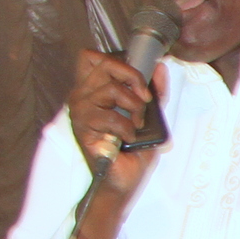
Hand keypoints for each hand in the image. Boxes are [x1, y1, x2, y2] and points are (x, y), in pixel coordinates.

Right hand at [66, 47, 162, 193]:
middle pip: (105, 65)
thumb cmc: (131, 151)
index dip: (118, 62)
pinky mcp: (82, 128)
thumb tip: (160, 67)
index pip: (92, 58)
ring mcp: (79, 111)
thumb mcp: (149, 116)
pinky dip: (126, 128)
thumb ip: (155, 92)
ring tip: (135, 126)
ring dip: (134, 108)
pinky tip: (126, 139)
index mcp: (93, 90)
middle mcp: (82, 96)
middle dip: (133, 79)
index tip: (137, 81)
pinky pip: (110, 117)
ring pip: (111, 90)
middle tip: (144, 100)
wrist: (123, 180)